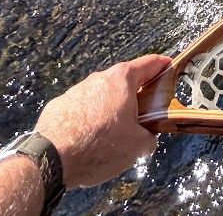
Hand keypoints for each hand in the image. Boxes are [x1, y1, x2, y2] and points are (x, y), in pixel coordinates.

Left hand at [35, 54, 169, 187]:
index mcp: (122, 80)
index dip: (163, 65)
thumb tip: (146, 137)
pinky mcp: (58, 106)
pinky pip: (82, 110)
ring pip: (101, 97)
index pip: (149, 64)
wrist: (52, 158)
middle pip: (124, 82)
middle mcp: (98, 78)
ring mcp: (75, 91)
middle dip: (136, 96)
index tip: (170, 67)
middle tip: (144, 115)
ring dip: (110, 110)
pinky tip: (89, 141)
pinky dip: (90, 120)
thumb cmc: (101, 145)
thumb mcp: (138, 146)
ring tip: (113, 136)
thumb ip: (149, 137)